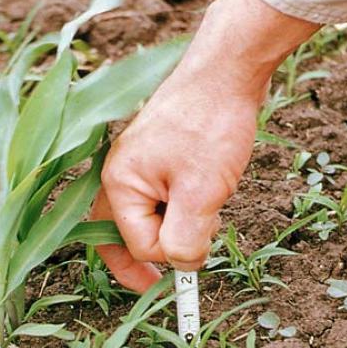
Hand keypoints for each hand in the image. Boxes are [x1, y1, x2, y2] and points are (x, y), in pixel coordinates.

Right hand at [91, 0, 319, 291]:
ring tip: (210, 208)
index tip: (197, 266)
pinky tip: (209, 192)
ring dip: (178, 226)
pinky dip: (185, 206)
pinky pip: (164, 197)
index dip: (169, 258)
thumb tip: (181, 266)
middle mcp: (119, 175)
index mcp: (119, 184)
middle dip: (155, 253)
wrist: (228, 71)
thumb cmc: (210, 124)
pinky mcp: (159, 157)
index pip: (136, 245)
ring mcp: (138, 165)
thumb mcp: (202, 192)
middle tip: (178, 276)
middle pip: (123, 236)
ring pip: (150, 217)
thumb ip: (185, 239)